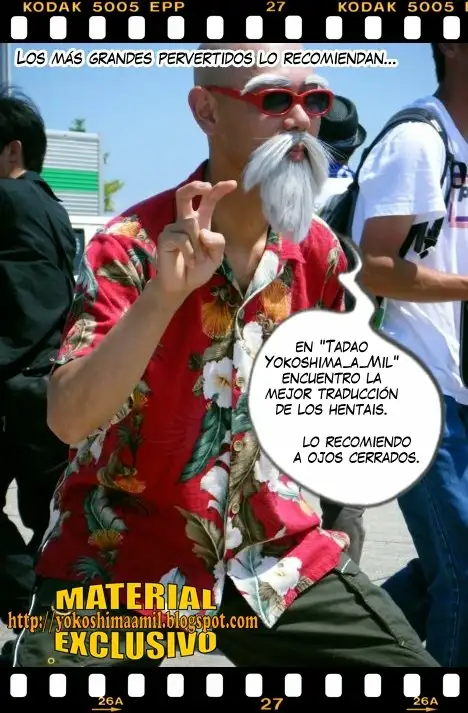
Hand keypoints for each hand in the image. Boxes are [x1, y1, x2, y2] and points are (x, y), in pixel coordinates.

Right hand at [152, 180, 236, 298]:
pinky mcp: (164, 238)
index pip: (208, 200)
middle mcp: (185, 221)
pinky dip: (190, 253)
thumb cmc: (198, 269)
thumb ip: (217, 242)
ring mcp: (173, 228)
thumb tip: (203, 231)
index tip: (233, 184)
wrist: (181, 285)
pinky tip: (189, 262)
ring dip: (198, 246)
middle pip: (184, 194)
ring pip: (191, 225)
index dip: (219, 190)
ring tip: (196, 260)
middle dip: (195, 186)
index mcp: (200, 222)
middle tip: (207, 186)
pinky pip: (181, 239)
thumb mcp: (217, 256)